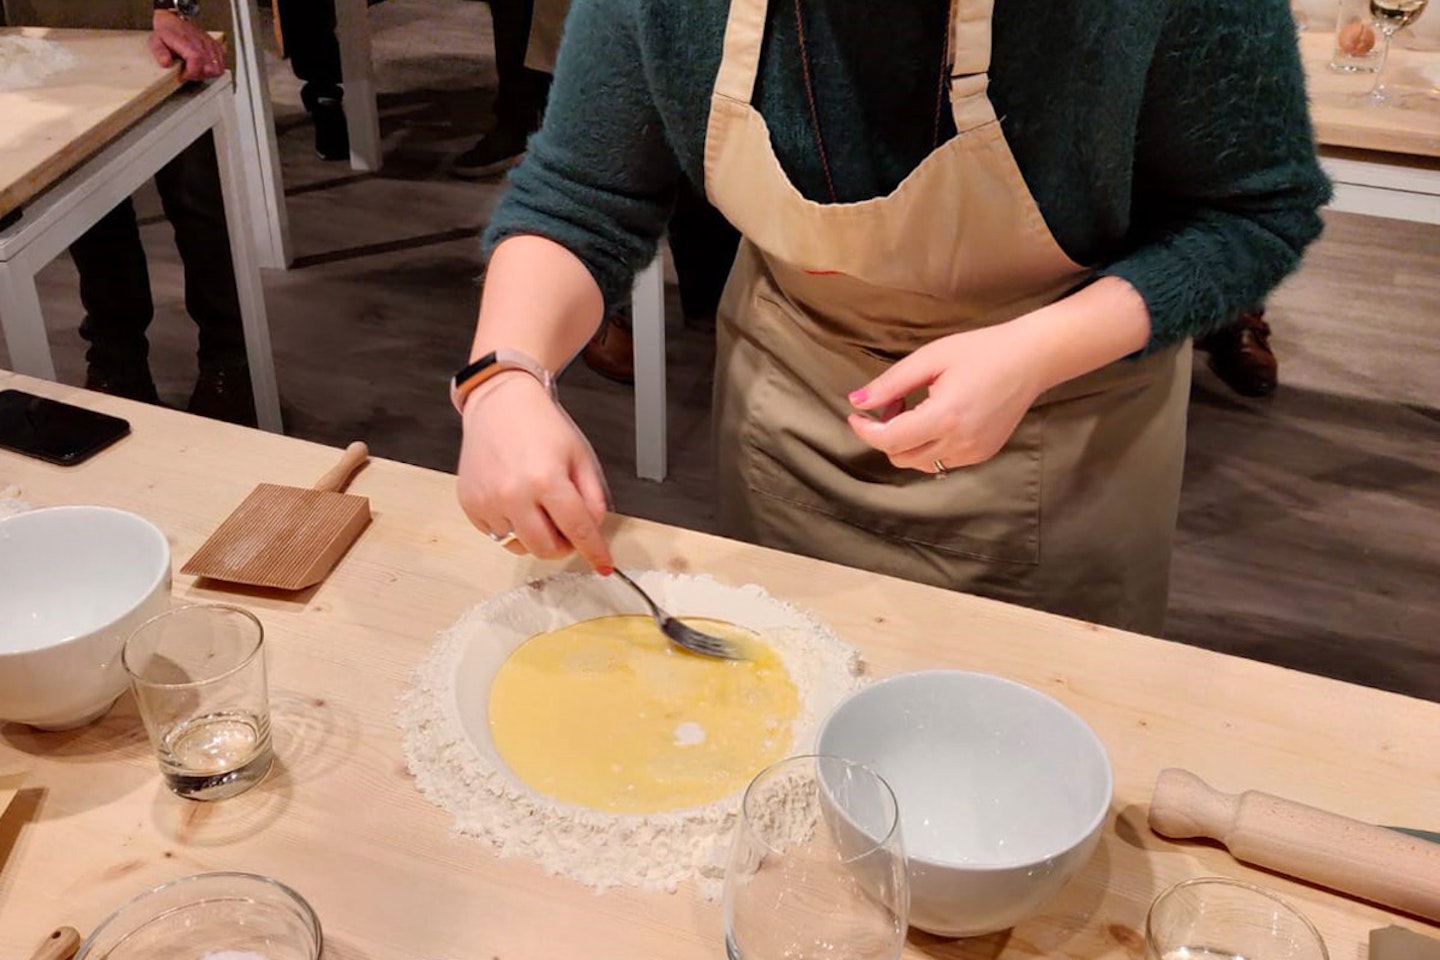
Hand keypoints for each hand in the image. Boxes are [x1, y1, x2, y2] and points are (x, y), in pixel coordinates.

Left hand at [150, 10, 225, 81]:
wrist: (173, 19)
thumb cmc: (167, 31)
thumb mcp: (156, 41)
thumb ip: (160, 53)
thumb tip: (166, 64)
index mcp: (188, 44)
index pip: (197, 65)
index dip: (190, 75)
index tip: (182, 76)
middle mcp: (202, 44)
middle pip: (211, 69)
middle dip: (200, 75)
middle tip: (189, 73)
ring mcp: (210, 45)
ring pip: (219, 68)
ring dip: (209, 73)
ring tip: (197, 70)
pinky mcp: (214, 45)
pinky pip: (222, 61)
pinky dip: (216, 67)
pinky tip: (205, 65)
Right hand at [457, 372, 613, 571]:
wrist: (499, 404)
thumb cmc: (541, 426)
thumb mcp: (579, 456)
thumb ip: (592, 497)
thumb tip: (593, 530)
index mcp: (546, 480)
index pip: (578, 530)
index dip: (594, 552)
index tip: (603, 566)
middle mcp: (513, 495)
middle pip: (546, 549)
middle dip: (563, 545)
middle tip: (566, 527)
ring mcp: (487, 502)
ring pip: (520, 546)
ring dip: (535, 535)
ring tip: (537, 506)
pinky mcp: (470, 505)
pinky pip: (496, 535)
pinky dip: (511, 527)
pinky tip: (515, 500)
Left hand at [846, 320, 1047, 473]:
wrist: (1031, 359)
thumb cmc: (981, 351)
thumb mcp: (930, 358)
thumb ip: (890, 383)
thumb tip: (856, 401)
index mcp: (945, 417)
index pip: (890, 441)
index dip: (865, 430)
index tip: (855, 414)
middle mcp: (960, 443)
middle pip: (899, 457)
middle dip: (885, 433)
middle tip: (893, 401)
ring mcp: (973, 453)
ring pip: (918, 463)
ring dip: (905, 441)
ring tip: (915, 407)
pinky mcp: (982, 455)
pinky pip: (940, 460)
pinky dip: (927, 445)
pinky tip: (936, 417)